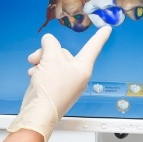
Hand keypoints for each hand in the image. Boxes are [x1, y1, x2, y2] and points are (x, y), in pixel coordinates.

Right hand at [7, 26, 111, 141]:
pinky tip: (34, 77)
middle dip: (47, 53)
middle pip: (63, 54)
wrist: (38, 112)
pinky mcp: (56, 88)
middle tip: (37, 57)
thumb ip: (50, 44)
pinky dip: (40, 72)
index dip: (100, 36)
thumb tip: (49, 40)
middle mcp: (77, 75)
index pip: (93, 47)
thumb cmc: (50, 89)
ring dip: (41, 63)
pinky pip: (48, 73)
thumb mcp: (50, 59)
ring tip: (34, 69)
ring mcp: (67, 83)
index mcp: (83, 68)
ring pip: (53, 62)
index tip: (108, 29)